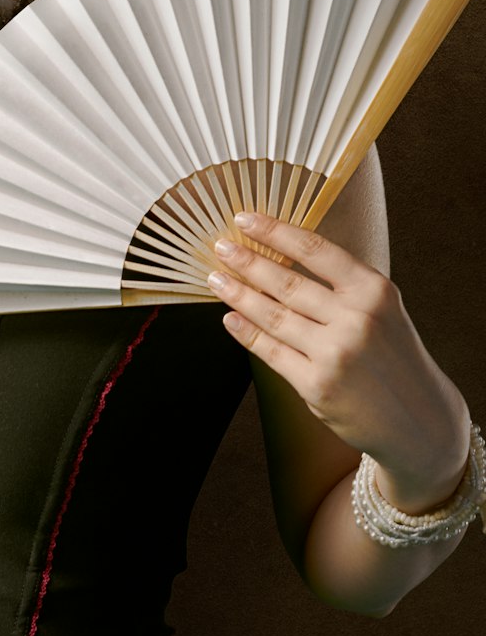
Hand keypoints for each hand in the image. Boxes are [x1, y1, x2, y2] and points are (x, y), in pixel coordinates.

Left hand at [207, 211, 469, 499]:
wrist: (418, 418)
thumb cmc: (391, 355)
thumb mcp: (381, 309)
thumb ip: (339, 286)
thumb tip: (277, 258)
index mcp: (373, 290)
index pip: (314, 250)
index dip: (274, 231)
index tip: (244, 218)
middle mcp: (356, 318)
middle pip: (286, 282)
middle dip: (247, 262)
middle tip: (221, 248)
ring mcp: (335, 353)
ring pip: (272, 316)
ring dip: (238, 295)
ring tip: (217, 280)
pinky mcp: (317, 385)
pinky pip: (271, 352)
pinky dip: (246, 333)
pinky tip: (230, 318)